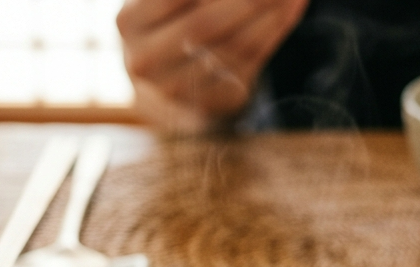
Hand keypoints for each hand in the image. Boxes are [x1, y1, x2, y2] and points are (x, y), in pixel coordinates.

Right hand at [117, 0, 307, 131]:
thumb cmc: (169, 17)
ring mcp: (176, 89)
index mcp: (130, 22)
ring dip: (271, 12)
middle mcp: (145, 61)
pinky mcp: (209, 104)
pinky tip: (290, 6)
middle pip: (205, 24)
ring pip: (234, 47)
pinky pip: (249, 65)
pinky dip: (275, 32)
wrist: (163, 77)